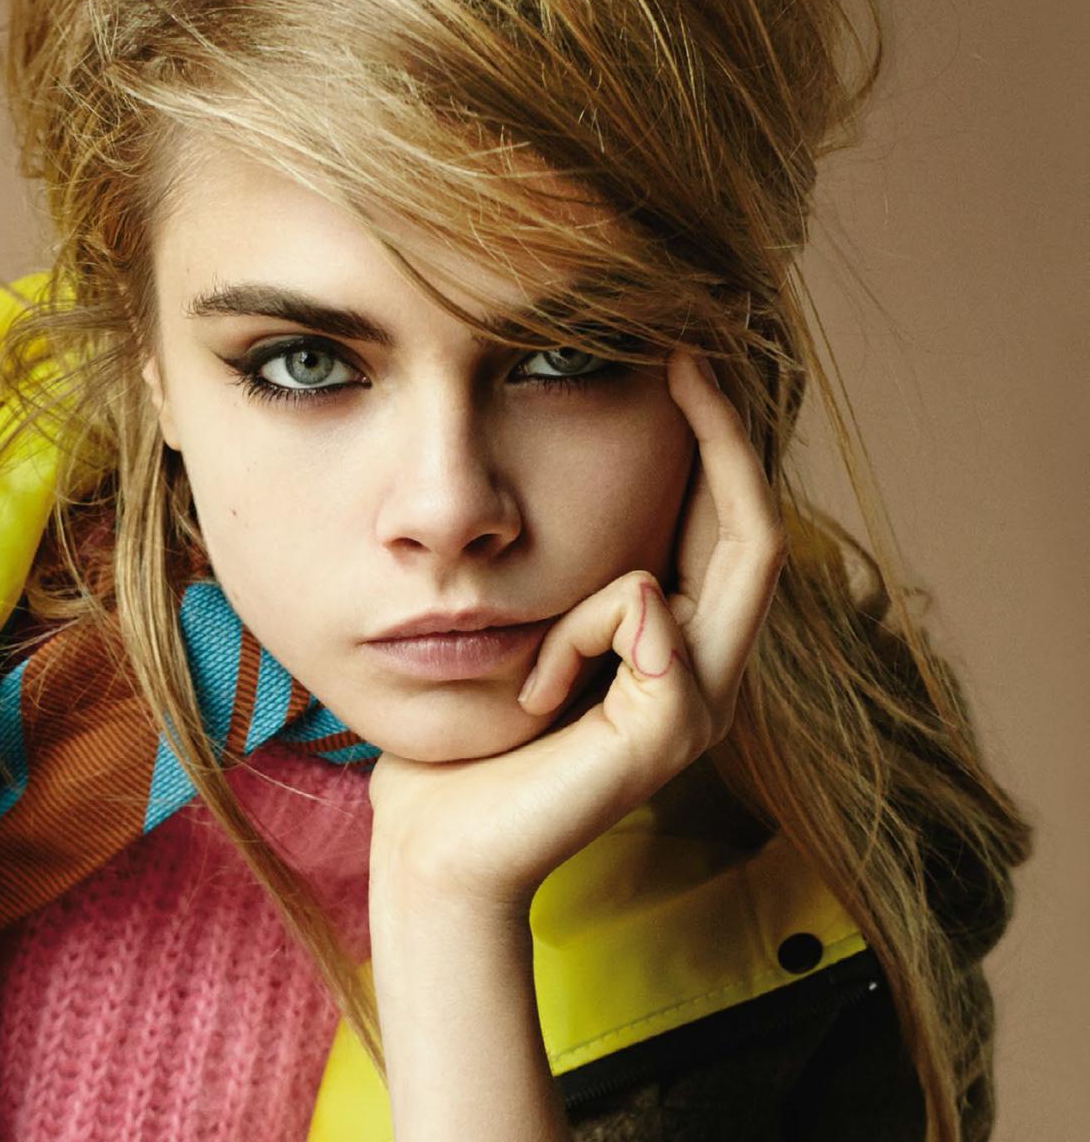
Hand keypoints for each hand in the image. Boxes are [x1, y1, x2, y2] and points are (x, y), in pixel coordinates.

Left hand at [366, 349, 787, 916]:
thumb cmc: (465, 742)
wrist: (439, 845)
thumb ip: (558, 580)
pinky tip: (534, 689)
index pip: (728, 524)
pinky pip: (646, 623)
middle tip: (686, 352)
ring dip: (603, 576)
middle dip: (723, 436)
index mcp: (676, 646)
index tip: (676, 352)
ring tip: (538, 650)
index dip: (716, 438)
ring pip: (700, 571)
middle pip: (756, 531)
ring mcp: (698, 706)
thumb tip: (559, 497)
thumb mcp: (515, 632)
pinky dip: (579, 631)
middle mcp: (708, 673)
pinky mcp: (668, 735)